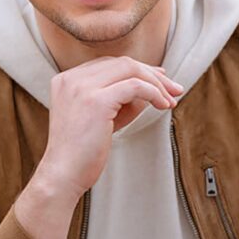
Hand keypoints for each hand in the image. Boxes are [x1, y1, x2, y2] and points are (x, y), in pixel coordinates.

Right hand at [39, 56, 182, 197]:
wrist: (64, 175)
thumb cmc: (83, 153)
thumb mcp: (102, 119)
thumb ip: (122, 100)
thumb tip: (153, 88)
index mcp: (67, 80)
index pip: (109, 64)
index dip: (138, 69)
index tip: (159, 80)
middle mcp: (72, 79)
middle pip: (122, 63)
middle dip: (153, 74)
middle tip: (174, 89)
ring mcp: (82, 87)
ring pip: (131, 70)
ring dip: (156, 84)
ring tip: (171, 100)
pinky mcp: (96, 101)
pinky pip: (135, 86)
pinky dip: (154, 93)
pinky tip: (163, 106)